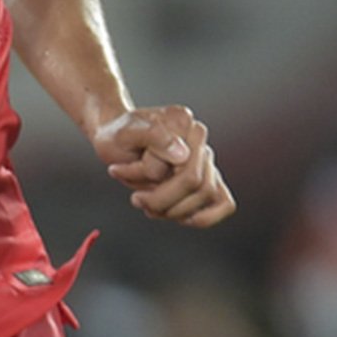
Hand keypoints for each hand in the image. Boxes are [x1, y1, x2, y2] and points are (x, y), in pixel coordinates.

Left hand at [92, 106, 235, 227]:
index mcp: (181, 121)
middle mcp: (197, 137)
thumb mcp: (123, 133)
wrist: (113, 137)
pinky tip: (174, 215)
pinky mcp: (206, 176)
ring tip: (145, 203)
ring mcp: (204, 158)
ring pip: (207, 196)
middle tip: (136, 199)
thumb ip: (152, 137)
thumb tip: (183, 155)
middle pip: (199, 185)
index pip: (186, 168)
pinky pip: (223, 202)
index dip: (153, 180)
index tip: (117, 172)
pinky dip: (201, 216)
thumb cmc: (116, 135)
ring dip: (173, 209)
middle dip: (164, 200)